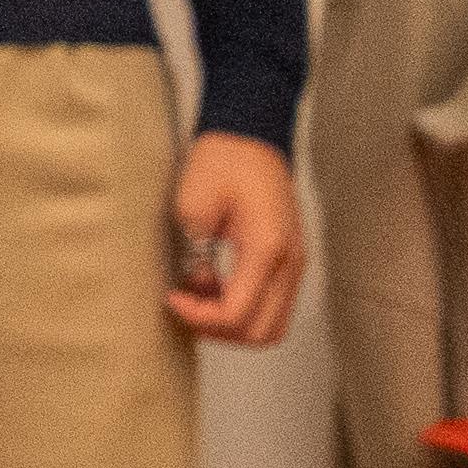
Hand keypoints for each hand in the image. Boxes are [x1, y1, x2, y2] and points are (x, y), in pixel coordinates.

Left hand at [162, 132, 305, 348]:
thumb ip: (196, 255)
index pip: (238, 314)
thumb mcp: (193, 206)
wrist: (249, 136)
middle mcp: (289, 264)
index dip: (200, 318)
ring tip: (199, 301)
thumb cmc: (223, 162)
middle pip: (262, 332)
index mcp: (266, 250)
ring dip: (235, 325)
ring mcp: (294, 265)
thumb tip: (197, 286)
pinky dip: (246, 309)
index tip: (173, 299)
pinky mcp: (289, 262)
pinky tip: (214, 288)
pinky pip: (273, 305)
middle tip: (185, 309)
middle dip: (219, 331)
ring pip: (273, 325)